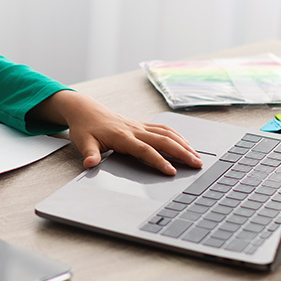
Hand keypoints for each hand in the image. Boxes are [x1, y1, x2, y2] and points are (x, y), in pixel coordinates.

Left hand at [32, 91, 201, 174]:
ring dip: (183, 144)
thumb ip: (89, 154)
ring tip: (197, 157)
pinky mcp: (141, 124)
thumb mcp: (83, 142)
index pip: (144, 150)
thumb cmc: (85, 127)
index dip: (159, 161)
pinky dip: (177, 136)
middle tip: (197, 164)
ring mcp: (139, 126)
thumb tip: (90, 164)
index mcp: (122, 136)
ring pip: (166, 133)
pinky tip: (186, 144)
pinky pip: (163, 129)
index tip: (172, 171)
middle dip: (181, 152)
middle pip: (163, 141)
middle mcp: (134, 129)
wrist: (86, 109)